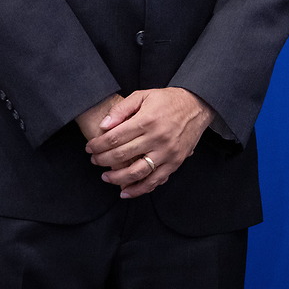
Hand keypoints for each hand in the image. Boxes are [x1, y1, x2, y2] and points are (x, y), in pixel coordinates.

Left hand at [84, 87, 214, 197]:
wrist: (197, 105)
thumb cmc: (168, 100)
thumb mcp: (143, 95)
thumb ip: (122, 109)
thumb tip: (104, 126)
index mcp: (147, 120)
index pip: (114, 138)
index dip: (98, 145)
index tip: (90, 148)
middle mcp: (157, 138)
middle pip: (122, 155)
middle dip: (102, 160)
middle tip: (94, 160)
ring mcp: (167, 152)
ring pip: (136, 172)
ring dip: (117, 178)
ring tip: (106, 177)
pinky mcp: (175, 162)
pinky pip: (155, 180)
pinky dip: (139, 189)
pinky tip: (125, 192)